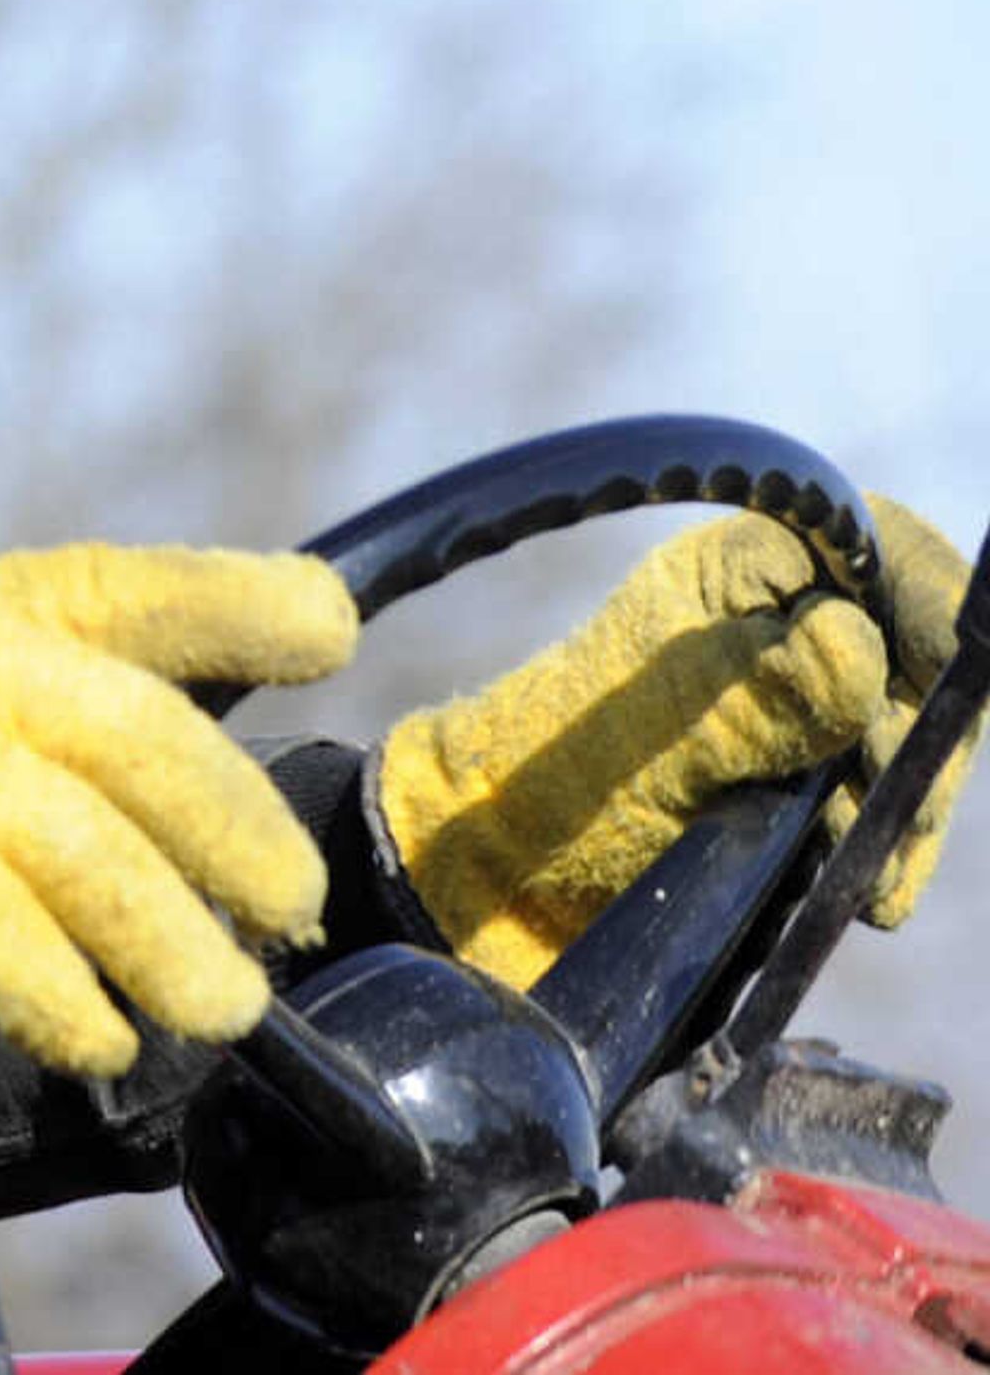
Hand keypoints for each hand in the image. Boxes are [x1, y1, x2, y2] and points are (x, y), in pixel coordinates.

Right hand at [0, 545, 357, 1077]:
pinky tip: (92, 1039)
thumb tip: (217, 805)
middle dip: (235, 835)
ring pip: (82, 848)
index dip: (235, 602)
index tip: (327, 628)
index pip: (126, 587)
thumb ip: (50, 710)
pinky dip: (58, 994)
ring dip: (169, 943)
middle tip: (285, 918)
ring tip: (217, 1010)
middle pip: (140, 737)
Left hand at [375, 506, 955, 987]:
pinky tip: (864, 892)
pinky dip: (885, 848)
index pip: (884, 549)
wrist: (502, 883)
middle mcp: (781, 625)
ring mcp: (801, 704)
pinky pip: (886, 801)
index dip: (931, 609)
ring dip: (906, 812)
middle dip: (919, 745)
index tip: (940, 685)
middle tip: (883, 832)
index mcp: (736, 573)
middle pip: (922, 659)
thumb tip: (855, 644)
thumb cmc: (550, 787)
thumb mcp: (649, 740)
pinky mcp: (809, 781)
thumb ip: (750, 697)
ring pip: (913, 738)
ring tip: (867, 882)